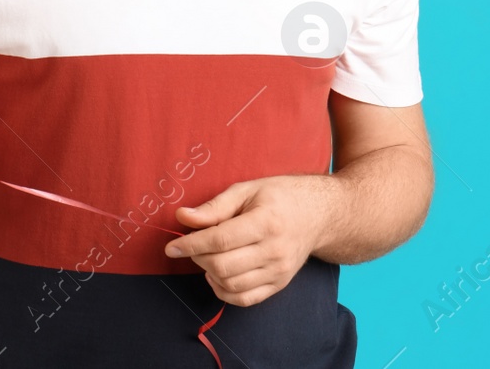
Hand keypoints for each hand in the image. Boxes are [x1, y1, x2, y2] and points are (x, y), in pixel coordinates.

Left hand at [165, 176, 331, 306]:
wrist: (317, 215)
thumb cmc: (279, 197)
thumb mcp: (247, 190)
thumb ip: (215, 206)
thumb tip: (182, 217)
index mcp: (266, 222)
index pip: (220, 240)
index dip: (191, 244)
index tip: (171, 246)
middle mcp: (274, 251)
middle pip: (222, 265)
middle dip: (198, 257)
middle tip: (192, 245)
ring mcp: (278, 271)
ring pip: (230, 285)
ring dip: (208, 273)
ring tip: (206, 256)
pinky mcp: (279, 284)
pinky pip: (244, 299)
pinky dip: (224, 291)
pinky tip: (218, 274)